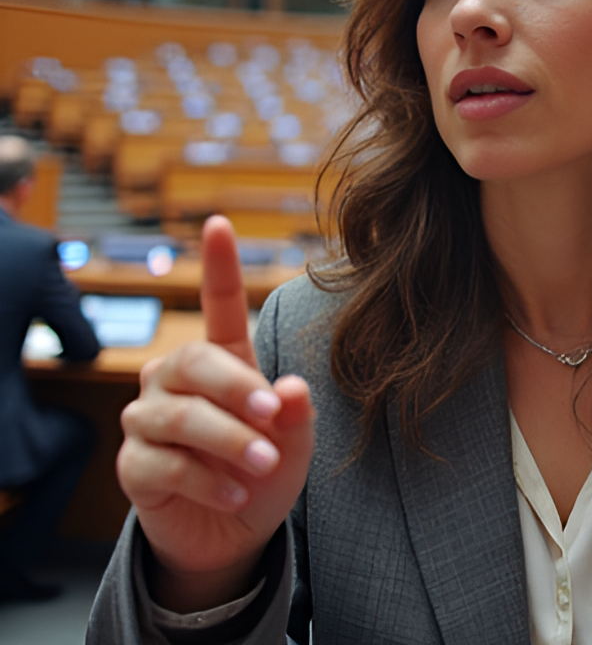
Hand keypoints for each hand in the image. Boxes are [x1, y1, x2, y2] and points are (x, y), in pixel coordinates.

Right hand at [117, 216, 315, 611]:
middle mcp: (177, 378)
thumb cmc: (265, 468)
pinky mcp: (133, 464)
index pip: (219, 304)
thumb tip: (291, 387)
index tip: (220, 223)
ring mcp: (149, 419)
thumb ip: (295, 414)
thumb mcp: (294, 442)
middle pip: (196, 361)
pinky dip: (207, 481)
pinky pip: (163, 463)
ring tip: (264, 466)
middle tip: (272, 417)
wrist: (234, 530)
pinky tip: (236, 494)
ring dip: (229, 442)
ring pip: (180, 416)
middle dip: (237, 389)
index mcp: (223, 359)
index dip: (218, 265)